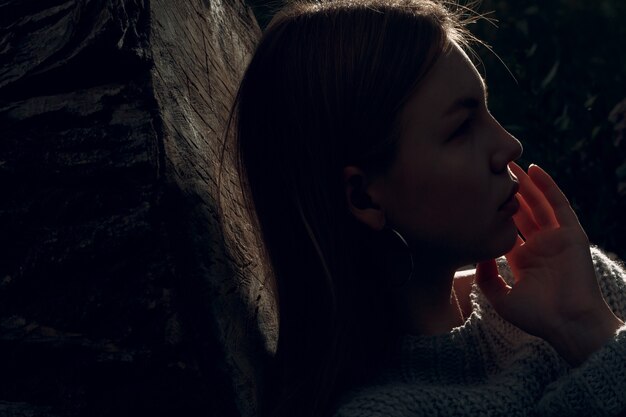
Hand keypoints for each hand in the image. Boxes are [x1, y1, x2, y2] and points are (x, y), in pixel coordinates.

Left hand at [476, 162, 623, 364]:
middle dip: (506, 193)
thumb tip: (478, 252)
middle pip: (520, 212)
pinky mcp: (572, 233)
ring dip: (525, 183)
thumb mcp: (501, 298)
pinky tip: (534, 169)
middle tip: (490, 170)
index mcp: (522, 260)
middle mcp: (539, 246)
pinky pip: (559, 204)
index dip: (492, 213)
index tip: (474, 195)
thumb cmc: (536, 316)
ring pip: (537, 204)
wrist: (569, 323)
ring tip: (508, 163)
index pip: (505, 229)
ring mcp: (556, 238)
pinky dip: (547, 186)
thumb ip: (485, 277)